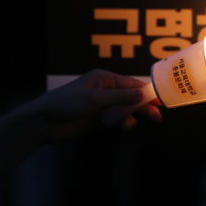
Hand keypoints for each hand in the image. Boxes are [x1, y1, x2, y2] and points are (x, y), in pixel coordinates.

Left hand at [21, 69, 161, 141]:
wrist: (44, 122)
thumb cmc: (67, 104)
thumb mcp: (96, 100)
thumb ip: (121, 98)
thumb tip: (144, 94)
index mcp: (104, 79)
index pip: (132, 84)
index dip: (147, 92)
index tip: (161, 100)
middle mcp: (104, 90)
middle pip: (130, 97)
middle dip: (143, 106)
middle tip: (157, 117)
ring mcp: (101, 105)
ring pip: (124, 110)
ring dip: (130, 116)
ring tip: (131, 125)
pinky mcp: (97, 119)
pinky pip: (116, 119)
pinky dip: (121, 123)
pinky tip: (122, 127)